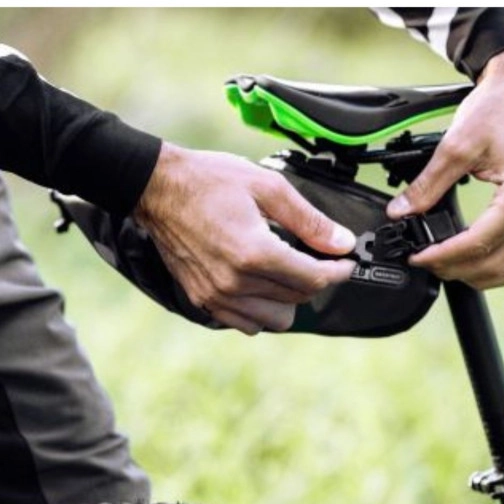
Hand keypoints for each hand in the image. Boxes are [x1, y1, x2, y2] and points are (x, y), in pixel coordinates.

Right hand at [134, 143, 356, 334]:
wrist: (158, 189)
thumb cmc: (209, 181)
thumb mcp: (267, 187)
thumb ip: (309, 220)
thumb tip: (341, 243)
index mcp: (254, 252)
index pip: (313, 278)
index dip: (338, 271)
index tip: (346, 261)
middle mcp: (235, 281)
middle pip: (297, 299)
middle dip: (315, 279)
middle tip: (317, 258)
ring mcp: (217, 295)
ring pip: (275, 320)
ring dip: (289, 299)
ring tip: (287, 272)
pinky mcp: (202, 300)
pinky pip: (245, 323)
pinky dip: (261, 310)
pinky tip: (261, 285)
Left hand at [387, 48, 503, 288]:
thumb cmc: (499, 109)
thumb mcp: (455, 145)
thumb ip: (426, 184)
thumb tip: (400, 212)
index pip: (478, 243)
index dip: (442, 257)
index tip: (417, 257)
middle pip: (495, 264)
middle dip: (455, 269)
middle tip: (424, 262)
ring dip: (479, 275)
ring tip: (445, 265)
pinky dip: (501, 267)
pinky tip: (475, 259)